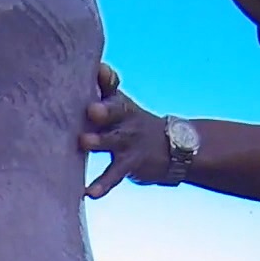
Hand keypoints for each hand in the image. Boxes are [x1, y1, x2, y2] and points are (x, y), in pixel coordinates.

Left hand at [79, 62, 167, 197]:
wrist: (175, 147)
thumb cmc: (133, 124)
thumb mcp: (122, 105)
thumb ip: (104, 88)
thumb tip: (92, 67)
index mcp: (118, 102)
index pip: (112, 86)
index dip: (106, 77)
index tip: (100, 70)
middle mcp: (124, 119)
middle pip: (115, 111)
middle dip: (104, 109)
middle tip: (92, 108)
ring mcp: (128, 141)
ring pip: (112, 141)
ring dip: (98, 141)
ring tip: (84, 141)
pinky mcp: (130, 163)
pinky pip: (114, 174)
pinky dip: (102, 185)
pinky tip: (89, 193)